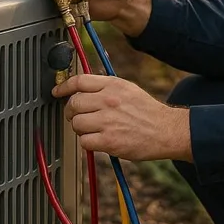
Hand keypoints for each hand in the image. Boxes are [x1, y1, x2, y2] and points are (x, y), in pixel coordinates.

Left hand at [53, 74, 191, 162]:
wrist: (166, 130)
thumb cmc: (147, 112)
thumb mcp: (128, 89)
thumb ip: (106, 86)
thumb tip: (84, 85)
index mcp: (113, 85)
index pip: (79, 81)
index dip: (64, 87)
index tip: (57, 92)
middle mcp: (108, 100)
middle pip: (73, 103)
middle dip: (71, 112)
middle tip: (78, 117)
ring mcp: (107, 120)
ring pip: (76, 123)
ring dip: (80, 128)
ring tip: (93, 130)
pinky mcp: (108, 140)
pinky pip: (84, 141)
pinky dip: (88, 143)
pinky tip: (100, 140)